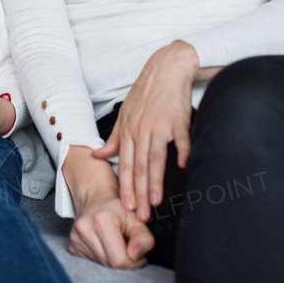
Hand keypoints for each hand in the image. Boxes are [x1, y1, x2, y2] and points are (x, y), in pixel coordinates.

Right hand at [63, 146, 153, 268]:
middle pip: (110, 263)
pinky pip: (93, 262)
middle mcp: (84, 229)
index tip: (139, 252)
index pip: (119, 259)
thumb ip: (144, 238)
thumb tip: (137, 255)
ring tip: (116, 242)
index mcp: (101, 220)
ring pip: (102, 264)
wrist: (96, 197)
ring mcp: (75, 238)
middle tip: (129, 247)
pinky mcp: (72, 245)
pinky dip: (103, 257)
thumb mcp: (137, 218)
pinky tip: (104, 244)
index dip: (134, 261)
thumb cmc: (118, 207)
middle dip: (124, 260)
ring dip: (113, 258)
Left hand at [92, 41, 197, 220]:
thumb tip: (99, 156)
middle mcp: (142, 130)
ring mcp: (160, 125)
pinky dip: (183, 152)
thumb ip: (115, 138)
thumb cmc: (146, 93)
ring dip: (155, 180)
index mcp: (129, 131)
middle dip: (139, 192)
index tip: (127, 206)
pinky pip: (181, 139)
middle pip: (139, 166)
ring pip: (155, 157)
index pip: (125, 164)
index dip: (125, 186)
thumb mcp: (125, 114)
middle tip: (142, 214)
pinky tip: (184, 167)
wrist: (166, 68)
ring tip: (155, 200)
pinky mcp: (179, 120)